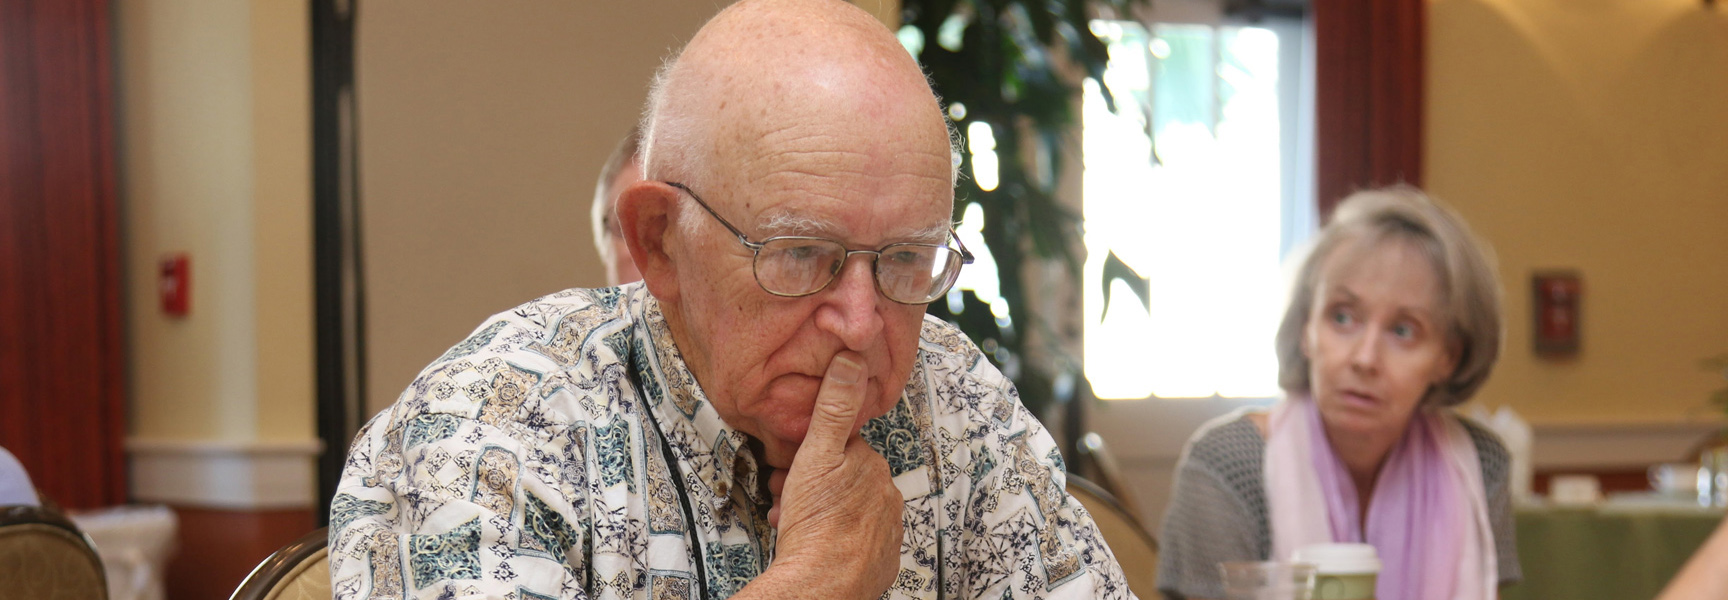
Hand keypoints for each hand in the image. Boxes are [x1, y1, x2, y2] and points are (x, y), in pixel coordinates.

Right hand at [763, 352, 902, 598]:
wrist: (821, 588)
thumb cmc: (815, 524)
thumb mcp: (817, 454)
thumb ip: (834, 406)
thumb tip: (853, 358)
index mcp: (874, 466)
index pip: (842, 448)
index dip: (812, 455)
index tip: (790, 469)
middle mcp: (887, 497)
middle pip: (844, 479)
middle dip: (813, 485)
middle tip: (785, 498)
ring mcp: (887, 532)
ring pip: (848, 511)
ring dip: (819, 513)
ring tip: (791, 525)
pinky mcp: (881, 562)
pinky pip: (856, 542)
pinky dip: (835, 540)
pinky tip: (814, 544)